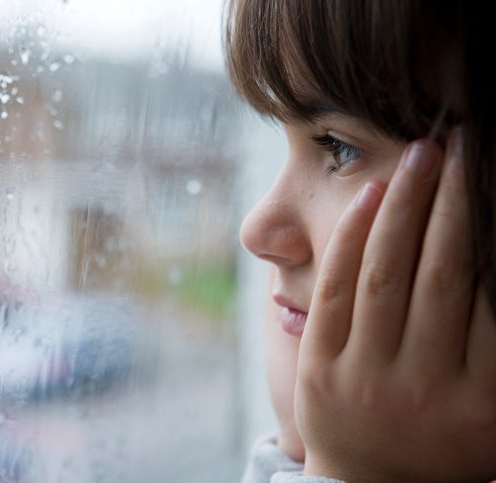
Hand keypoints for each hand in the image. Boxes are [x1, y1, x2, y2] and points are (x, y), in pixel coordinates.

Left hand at [297, 130, 495, 481]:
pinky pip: (336, 291)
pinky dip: (353, 238)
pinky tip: (372, 196)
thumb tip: (495, 258)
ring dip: (405, 205)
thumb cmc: (446, 438)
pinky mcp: (319, 368)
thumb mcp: (493, 407)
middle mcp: (426, 387)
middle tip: (462, 142)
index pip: (492, 292)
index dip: (490, 221)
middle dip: (453, 198)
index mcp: (484, 399)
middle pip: (442, 272)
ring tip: (424, 154)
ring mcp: (365, 378)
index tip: (490, 174)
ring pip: (385, 273)